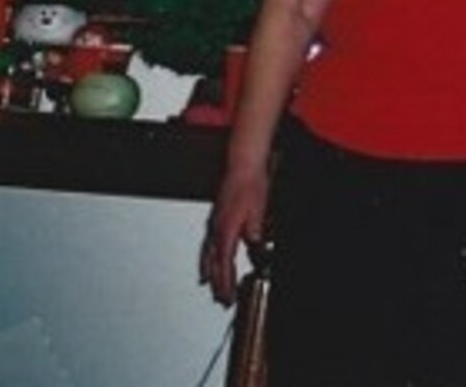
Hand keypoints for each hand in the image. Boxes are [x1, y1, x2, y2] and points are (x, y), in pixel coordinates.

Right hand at [200, 166, 268, 305]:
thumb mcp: (259, 210)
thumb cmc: (251, 185)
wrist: (242, 165)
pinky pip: (207, 245)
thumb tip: (256, 247)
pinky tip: (208, 261)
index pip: (225, 264)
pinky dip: (206, 258)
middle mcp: (216, 230)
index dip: (226, 283)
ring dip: (209, 273)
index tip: (228, 297)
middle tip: (221, 300)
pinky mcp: (215, 219)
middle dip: (217, 284)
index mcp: (226, 230)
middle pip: (213, 264)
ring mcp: (213, 224)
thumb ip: (255, 232)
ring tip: (209, 287)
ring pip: (207, 256)